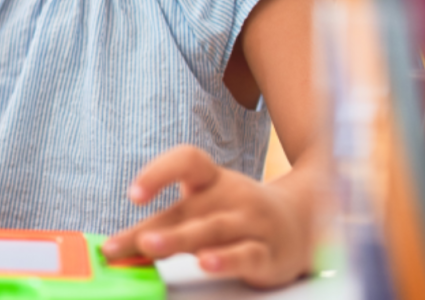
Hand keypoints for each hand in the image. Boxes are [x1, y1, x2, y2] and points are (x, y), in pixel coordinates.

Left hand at [103, 145, 310, 287]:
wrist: (304, 223)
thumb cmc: (236, 215)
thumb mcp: (204, 208)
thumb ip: (165, 224)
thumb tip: (119, 246)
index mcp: (212, 179)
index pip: (187, 160)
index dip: (159, 172)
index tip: (133, 195)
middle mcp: (231, 195)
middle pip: (188, 208)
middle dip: (154, 226)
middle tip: (120, 244)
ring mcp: (252, 222)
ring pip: (213, 229)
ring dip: (178, 239)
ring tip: (150, 247)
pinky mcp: (268, 253)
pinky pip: (246, 254)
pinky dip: (224, 260)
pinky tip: (204, 264)